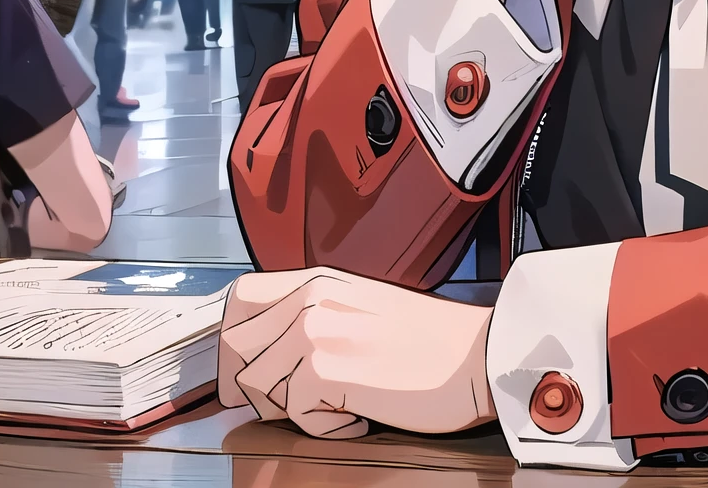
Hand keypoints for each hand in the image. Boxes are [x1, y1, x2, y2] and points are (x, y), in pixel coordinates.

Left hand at [218, 269, 493, 438]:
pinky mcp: (327, 371)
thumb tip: (265, 352)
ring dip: (293, 408)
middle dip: (258, 384)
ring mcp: (316, 333)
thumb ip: (314, 316)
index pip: (238, 299)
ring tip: (339, 401)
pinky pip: (293, 415)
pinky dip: (324, 427)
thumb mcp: (362, 309)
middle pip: (235, 348)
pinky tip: (358, 414)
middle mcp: (312, 299)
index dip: (232, 339)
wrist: (476, 355)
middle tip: (300, 397)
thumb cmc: (430, 340)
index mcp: (319, 280)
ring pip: (258, 387)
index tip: (244, 367)